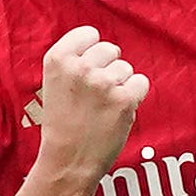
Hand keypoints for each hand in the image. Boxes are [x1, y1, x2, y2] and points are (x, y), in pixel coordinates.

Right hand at [34, 25, 147, 195]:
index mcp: (57, 59)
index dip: (92, 51)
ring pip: (126, 68)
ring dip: (120, 85)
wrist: (68, 162)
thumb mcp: (54, 84)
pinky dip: (135, 96)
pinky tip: (119, 110)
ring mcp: (103, 83)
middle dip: (108, 68)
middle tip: (96, 94)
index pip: (89, 34)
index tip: (88, 69)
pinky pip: (141, 82)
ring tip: (103, 107)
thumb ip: (74, 61)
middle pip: (110, 49)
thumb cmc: (63, 124)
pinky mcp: (124, 99)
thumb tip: (104, 47)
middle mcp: (80, 67)